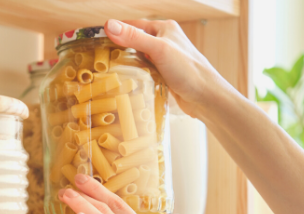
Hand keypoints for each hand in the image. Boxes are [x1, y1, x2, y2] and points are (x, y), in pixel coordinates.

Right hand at [104, 18, 240, 118]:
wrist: (206, 97)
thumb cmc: (188, 71)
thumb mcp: (158, 50)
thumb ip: (134, 37)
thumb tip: (110, 25)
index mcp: (164, 28)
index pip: (133, 25)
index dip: (115, 31)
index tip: (97, 39)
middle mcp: (165, 41)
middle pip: (134, 42)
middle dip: (119, 49)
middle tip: (100, 58)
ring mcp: (165, 59)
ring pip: (139, 58)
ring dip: (127, 64)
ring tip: (110, 71)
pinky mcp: (165, 75)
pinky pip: (144, 71)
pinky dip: (136, 75)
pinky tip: (127, 82)